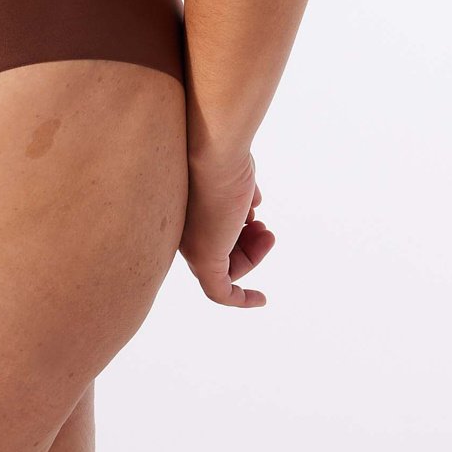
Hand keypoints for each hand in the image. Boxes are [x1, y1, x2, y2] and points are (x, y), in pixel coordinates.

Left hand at [178, 150, 274, 306]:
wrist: (217, 151)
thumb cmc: (226, 158)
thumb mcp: (237, 177)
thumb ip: (240, 192)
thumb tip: (251, 204)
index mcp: (189, 210)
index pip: (214, 231)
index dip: (240, 229)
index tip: (259, 223)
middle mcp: (186, 229)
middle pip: (221, 249)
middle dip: (249, 242)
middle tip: (264, 228)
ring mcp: (193, 245)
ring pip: (226, 267)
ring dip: (253, 256)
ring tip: (266, 233)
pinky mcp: (204, 261)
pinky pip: (220, 293)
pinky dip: (241, 299)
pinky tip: (261, 299)